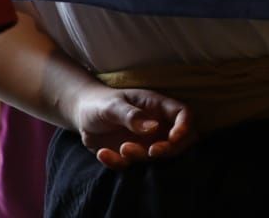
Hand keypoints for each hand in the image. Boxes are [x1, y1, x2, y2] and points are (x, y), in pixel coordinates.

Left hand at [69, 84, 194, 169]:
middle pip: (180, 140)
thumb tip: (154, 127)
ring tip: (122, 148)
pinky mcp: (131, 155)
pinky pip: (131, 165)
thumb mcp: (112, 106)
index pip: (183, 113)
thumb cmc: (101, 103)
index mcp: (156, 106)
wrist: (83, 113)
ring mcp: (145, 142)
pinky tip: (102, 153)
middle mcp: (156, 125)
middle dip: (169, 149)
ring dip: (141, 156)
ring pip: (156, 156)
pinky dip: (118, 164)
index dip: (184, 126)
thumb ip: (132, 115)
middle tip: (151, 151)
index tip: (173, 138)